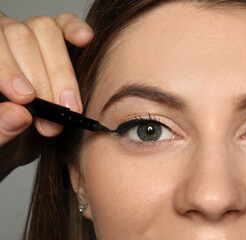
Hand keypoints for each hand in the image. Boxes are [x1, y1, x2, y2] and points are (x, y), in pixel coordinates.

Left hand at [0, 12, 92, 175]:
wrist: (19, 141)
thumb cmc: (5, 136)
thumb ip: (0, 129)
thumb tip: (19, 114)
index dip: (8, 70)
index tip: (25, 99)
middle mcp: (3, 41)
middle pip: (20, 36)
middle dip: (42, 78)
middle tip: (55, 113)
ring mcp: (30, 37)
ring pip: (46, 29)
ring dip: (61, 68)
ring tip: (69, 104)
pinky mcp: (57, 40)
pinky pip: (64, 23)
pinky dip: (75, 29)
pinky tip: (84, 39)